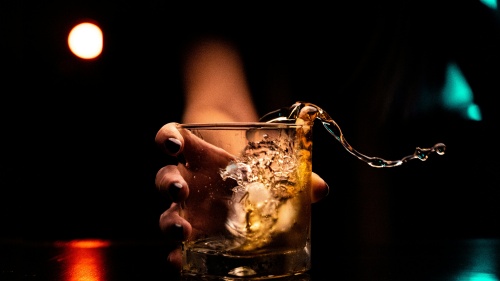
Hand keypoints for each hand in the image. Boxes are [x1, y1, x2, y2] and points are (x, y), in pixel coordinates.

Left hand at [154, 122, 329, 270]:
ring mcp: (186, 168)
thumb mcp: (279, 178)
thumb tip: (321, 190)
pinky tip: (174, 142)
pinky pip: (167, 138)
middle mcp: (194, 197)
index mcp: (213, 215)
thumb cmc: (257, 164)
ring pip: (167, 182)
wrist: (238, 129)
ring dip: (170, 187)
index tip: (178, 262)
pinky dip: (167, 139)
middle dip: (173, 226)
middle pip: (172, 216)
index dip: (180, 257)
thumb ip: (297, 188)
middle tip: (184, 230)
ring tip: (182, 189)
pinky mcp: (184, 141)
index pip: (190, 242)